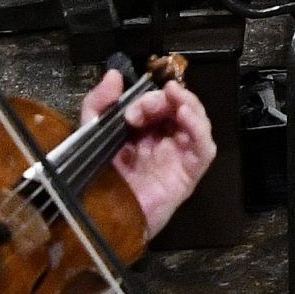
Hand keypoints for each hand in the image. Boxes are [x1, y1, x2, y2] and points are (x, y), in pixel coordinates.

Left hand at [80, 67, 213, 237]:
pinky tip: (186, 116)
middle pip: (178, 108)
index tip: (129, 108)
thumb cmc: (96, 181)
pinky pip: (203, 148)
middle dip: (164, 99)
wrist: (99, 218)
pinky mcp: (187, 174)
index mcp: (142, 133)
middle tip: (143, 108)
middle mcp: (163, 142)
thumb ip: (99, 103)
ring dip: (188, 104)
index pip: (157, 103)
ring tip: (174, 97)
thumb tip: (114, 74)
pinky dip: (199, 128)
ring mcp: (177, 158)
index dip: (148, 97)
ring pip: (196, 122)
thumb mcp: (90, 133)